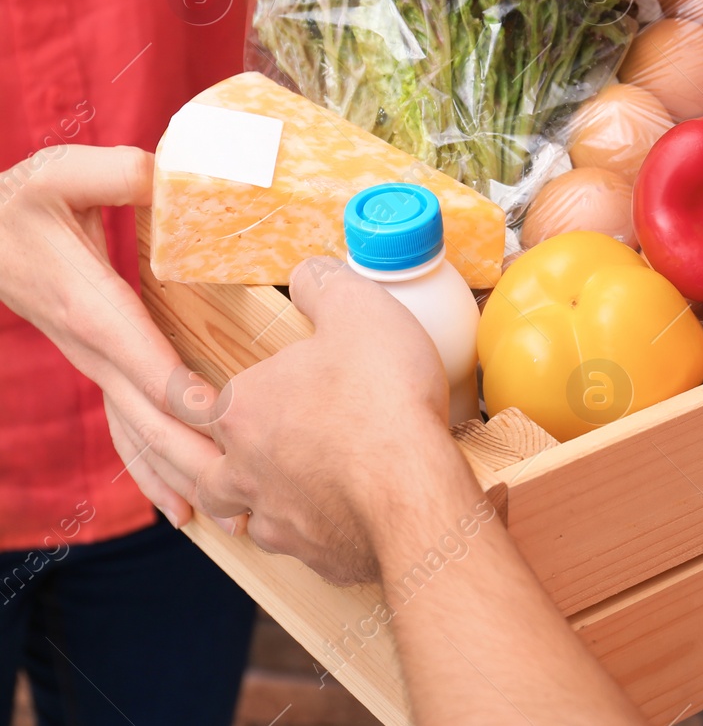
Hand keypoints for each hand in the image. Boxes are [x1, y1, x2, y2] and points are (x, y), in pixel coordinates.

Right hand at [0, 145, 221, 525]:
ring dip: (175, 475)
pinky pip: (126, 428)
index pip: (144, 359)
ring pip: (135, 432)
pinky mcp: (100, 368)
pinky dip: (152, 467)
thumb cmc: (22, 204)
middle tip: (241, 498)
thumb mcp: (61, 174)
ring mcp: (94, 364)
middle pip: (147, 415)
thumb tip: (158, 176)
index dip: (183, 391)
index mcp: (93, 307)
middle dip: (192, 457)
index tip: (225, 419)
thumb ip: (113, 173)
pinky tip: (179, 509)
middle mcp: (94, 348)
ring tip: (220, 518)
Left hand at [195, 257, 471, 583]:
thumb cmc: (380, 398)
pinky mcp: (320, 555)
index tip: (165, 388)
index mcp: (243, 409)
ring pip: (243, 515)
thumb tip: (307, 273)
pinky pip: (303, 545)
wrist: (413, 490)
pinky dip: (310, 533)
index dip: (172, 391)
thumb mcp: (359, 310)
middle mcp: (246, 470)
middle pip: (197, 471)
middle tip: (194, 460)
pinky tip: (329, 524)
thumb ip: (324, 284)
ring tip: (258, 501)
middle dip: (188, 465)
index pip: (182, 399)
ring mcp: (281, 518)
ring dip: (245, 506)